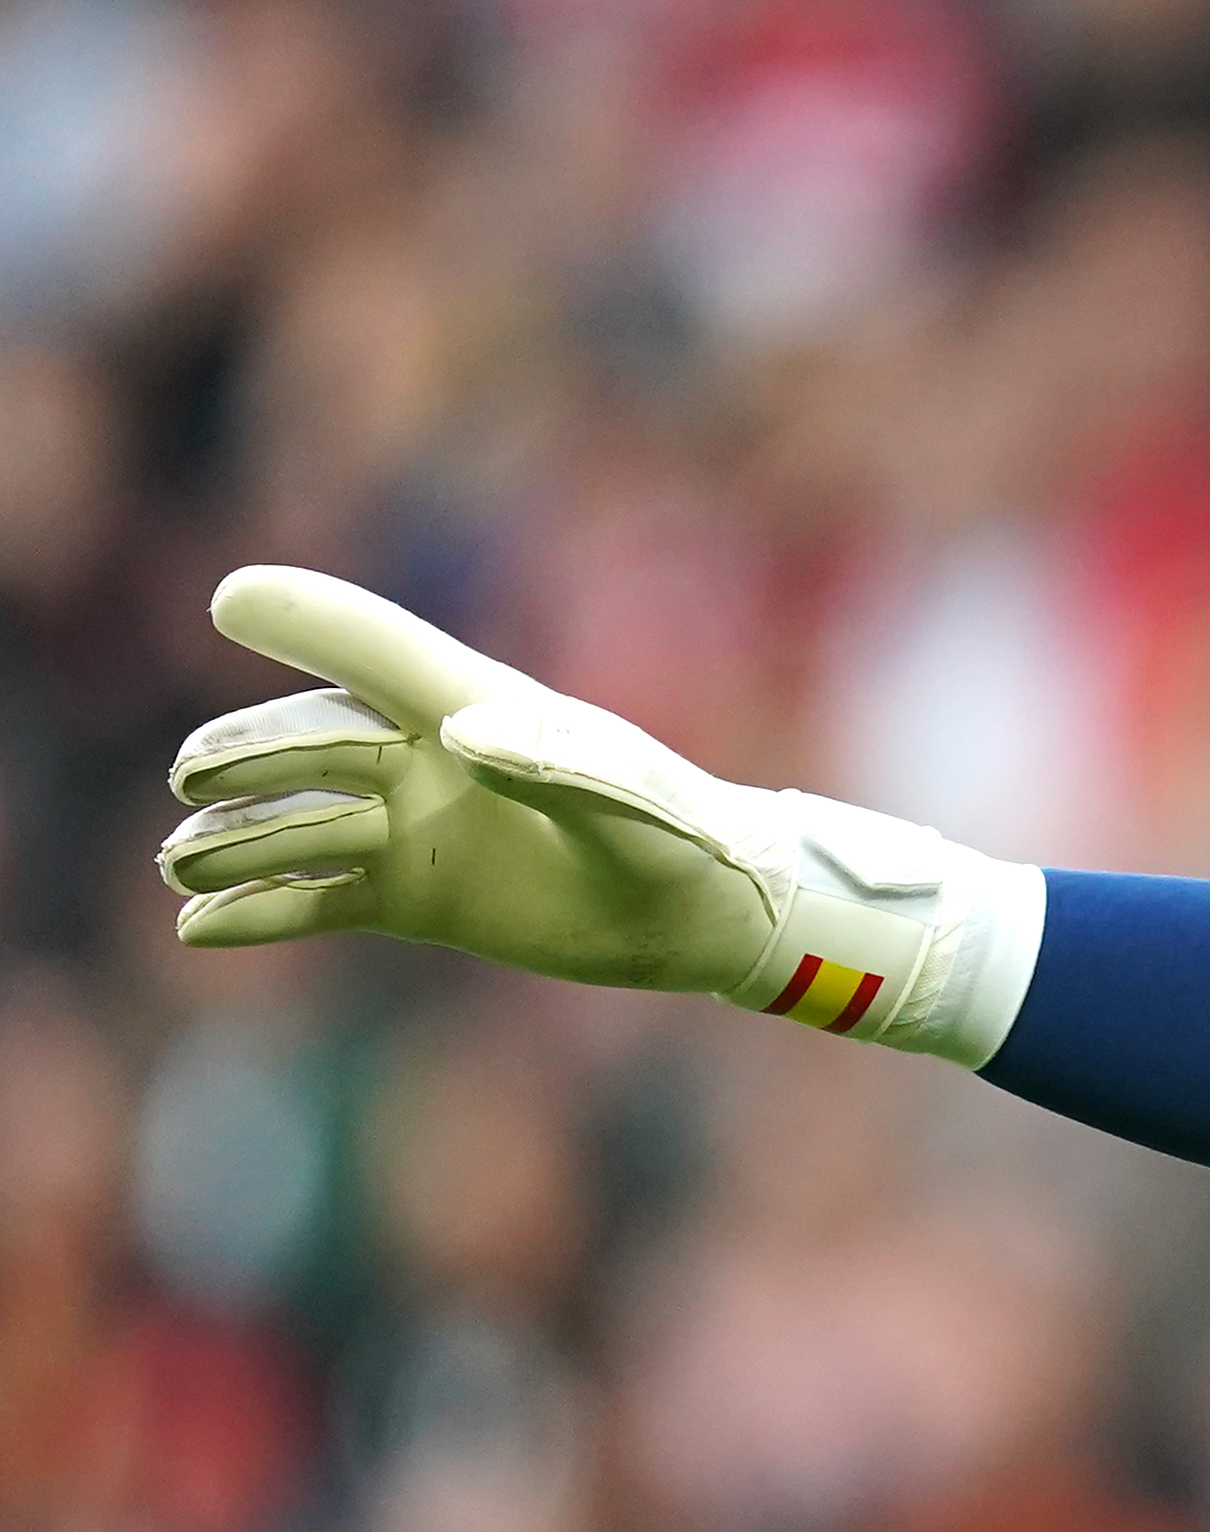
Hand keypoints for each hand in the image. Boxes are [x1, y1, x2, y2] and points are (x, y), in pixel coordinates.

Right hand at [159, 567, 1035, 1058]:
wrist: (710, 915)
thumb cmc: (681, 835)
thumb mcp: (629, 800)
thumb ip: (555, 761)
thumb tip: (459, 738)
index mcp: (479, 711)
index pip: (381, 655)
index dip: (311, 622)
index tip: (233, 597)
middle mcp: (431, 761)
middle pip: (312, 744)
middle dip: (246, 759)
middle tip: (193, 783)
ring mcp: (417, 828)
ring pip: (301, 825)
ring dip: (236, 842)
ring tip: (177, 868)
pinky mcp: (418, 899)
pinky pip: (319, 903)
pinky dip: (261, 916)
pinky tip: (199, 934)